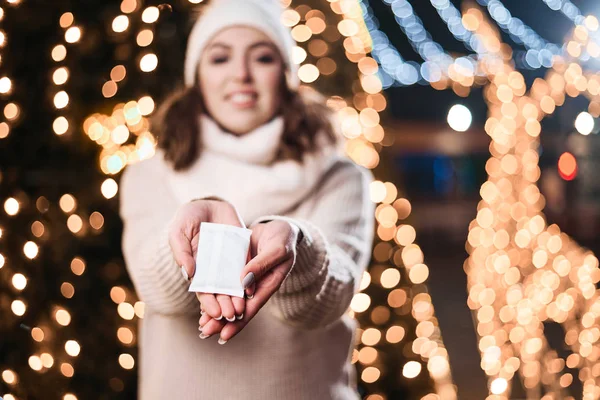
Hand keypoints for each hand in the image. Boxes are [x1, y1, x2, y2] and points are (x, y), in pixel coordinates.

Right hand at [168, 198, 245, 321]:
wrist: (208, 202)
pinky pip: (246, 267)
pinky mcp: (242, 251)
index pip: (203, 291)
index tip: (214, 312)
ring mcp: (229, 261)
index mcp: (197, 268)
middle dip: (225, 305)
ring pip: (235, 284)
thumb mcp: (178, 232)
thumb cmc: (187, 218)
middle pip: (221, 292)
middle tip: (232, 315)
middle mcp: (214, 269)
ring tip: (242, 309)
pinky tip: (252, 290)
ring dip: (237, 298)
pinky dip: (249, 279)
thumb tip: (188, 274)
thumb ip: (181, 252)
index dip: (208, 303)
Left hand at [199, 220, 299, 342]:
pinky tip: (203, 299)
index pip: (252, 307)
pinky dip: (216, 292)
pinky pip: (225, 283)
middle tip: (204, 332)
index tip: (224, 336)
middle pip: (238, 308)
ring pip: (230, 298)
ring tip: (201, 324)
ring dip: (216, 310)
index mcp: (269, 284)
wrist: (280, 228)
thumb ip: (261, 265)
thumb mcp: (276, 250)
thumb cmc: (283, 239)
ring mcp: (246, 278)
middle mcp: (256, 285)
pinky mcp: (237, 269)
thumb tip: (243, 284)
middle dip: (222, 321)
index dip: (238, 322)